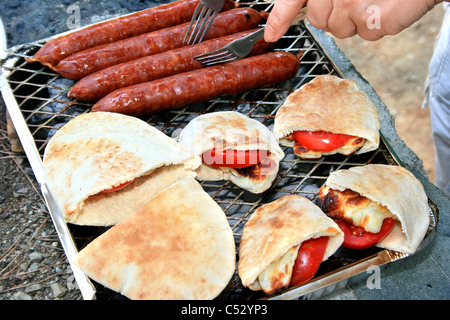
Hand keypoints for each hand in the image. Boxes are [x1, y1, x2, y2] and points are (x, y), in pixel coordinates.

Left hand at [264, 0, 442, 41]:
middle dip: (334, 14)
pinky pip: (366, 34)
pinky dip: (377, 25)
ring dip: (355, 20)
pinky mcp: (377, 19)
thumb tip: (298, 16)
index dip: (280, 17)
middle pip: (319, 19)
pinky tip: (388, 7)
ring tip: (374, 0)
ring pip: (340, 30)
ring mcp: (357, 5)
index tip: (271, 34)